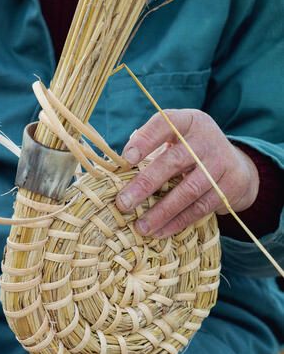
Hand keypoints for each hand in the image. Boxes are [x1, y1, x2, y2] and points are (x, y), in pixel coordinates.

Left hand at [116, 109, 258, 236]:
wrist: (236, 165)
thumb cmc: (191, 151)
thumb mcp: (176, 139)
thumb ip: (151, 147)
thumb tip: (117, 170)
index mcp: (188, 121)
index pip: (165, 123)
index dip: (145, 140)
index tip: (126, 159)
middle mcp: (206, 139)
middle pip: (173, 161)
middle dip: (145, 184)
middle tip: (123, 203)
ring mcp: (220, 163)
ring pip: (188, 190)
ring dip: (161, 212)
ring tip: (140, 227)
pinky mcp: (229, 187)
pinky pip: (199, 208)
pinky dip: (178, 222)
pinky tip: (160, 232)